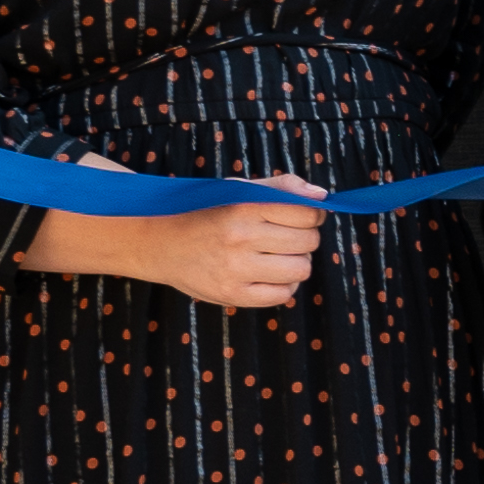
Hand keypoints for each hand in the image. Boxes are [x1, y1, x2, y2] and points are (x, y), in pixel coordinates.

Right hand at [25, 161, 325, 309]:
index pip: (307, 213)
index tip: (302, 216)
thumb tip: (322, 196)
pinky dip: (283, 285)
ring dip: (296, 262)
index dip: (312, 214)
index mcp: (243, 207)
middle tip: (284, 235)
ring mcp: (236, 270)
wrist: (160, 243)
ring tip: (276, 255)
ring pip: (301, 269)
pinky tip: (268, 273)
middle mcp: (240, 238)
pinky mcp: (232, 295)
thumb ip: (281, 188)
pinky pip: (283, 295)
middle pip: (308, 242)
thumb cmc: (205, 212)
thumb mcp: (238, 189)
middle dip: (304, 237)